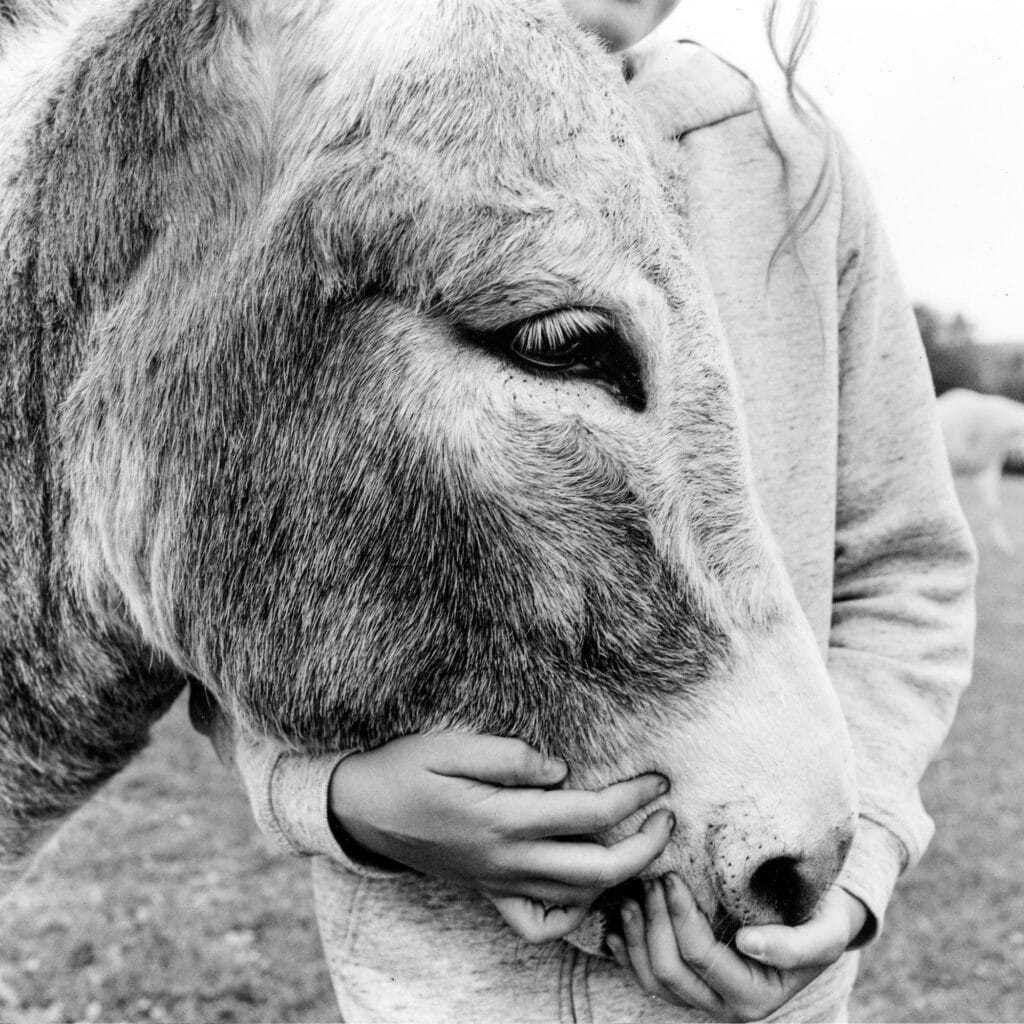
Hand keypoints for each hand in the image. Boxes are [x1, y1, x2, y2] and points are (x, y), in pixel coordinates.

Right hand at [329, 733, 673, 941]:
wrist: (363, 811)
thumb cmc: (407, 769)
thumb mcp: (451, 746)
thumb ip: (510, 757)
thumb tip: (561, 772)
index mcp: (503, 818)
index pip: (590, 814)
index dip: (633, 797)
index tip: (658, 779)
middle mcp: (508, 860)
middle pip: (599, 869)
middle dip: (645, 846)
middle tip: (666, 818)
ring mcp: (500, 883)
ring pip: (577, 897)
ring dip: (620, 876)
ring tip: (640, 844)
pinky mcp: (489, 893)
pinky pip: (539, 925)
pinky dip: (572, 915)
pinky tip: (584, 887)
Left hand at [606, 875, 867, 1021]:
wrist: (818, 921)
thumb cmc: (823, 920)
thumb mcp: (826, 932)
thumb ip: (797, 946)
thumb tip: (749, 946)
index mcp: (755, 997)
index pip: (700, 957)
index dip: (680, 916)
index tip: (671, 875)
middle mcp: (726, 1006)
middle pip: (669, 971)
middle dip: (654, 922)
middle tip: (651, 878)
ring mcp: (704, 998)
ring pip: (652, 979)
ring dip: (636, 936)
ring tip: (632, 896)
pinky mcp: (690, 985)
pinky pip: (648, 980)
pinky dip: (628, 954)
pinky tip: (616, 927)